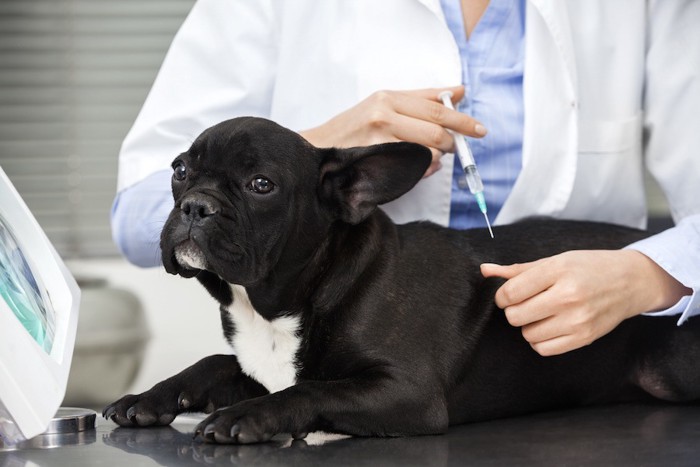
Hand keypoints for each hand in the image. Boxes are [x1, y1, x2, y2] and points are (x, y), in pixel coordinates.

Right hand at [299, 86, 487, 177]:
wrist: (317, 151)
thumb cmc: (353, 129)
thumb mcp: (383, 105)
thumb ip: (421, 98)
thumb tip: (459, 92)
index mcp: (388, 97)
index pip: (436, 107)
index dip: (461, 119)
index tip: (479, 129)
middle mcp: (383, 115)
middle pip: (436, 130)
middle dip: (453, 143)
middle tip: (458, 148)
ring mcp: (379, 140)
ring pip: (427, 152)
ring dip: (436, 160)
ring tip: (429, 160)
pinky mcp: (376, 162)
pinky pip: (413, 169)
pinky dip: (422, 171)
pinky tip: (416, 169)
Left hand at [481, 250, 691, 355]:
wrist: (631, 281)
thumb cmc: (589, 267)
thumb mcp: (554, 260)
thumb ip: (517, 269)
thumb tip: (485, 270)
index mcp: (558, 271)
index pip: (511, 292)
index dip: (502, 296)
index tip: (510, 294)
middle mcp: (568, 296)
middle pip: (515, 316)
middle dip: (514, 310)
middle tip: (526, 303)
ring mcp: (577, 320)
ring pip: (528, 334)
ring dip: (528, 325)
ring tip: (542, 313)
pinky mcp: (584, 338)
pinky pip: (544, 349)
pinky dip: (540, 340)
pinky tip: (549, 326)